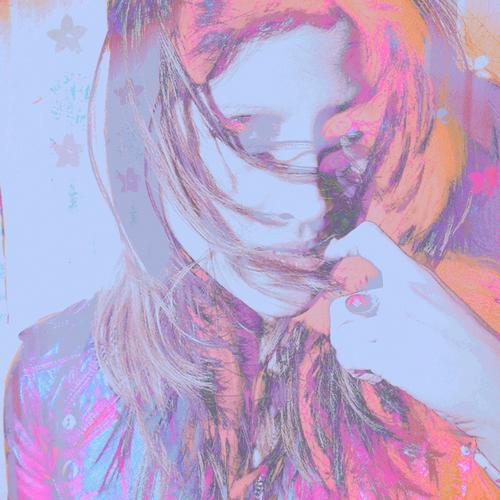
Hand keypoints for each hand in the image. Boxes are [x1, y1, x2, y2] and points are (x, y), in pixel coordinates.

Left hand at [324, 222, 499, 465]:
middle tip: (371, 345)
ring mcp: (394, 323)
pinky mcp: (390, 354)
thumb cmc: (465, 345)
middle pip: (340, 304)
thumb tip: (365, 295)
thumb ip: (403, 291)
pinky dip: (355, 367)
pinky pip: (347, 355)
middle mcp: (400, 293)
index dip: (344, 244)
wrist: (493, 385)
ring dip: (351, 351)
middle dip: (348, 332)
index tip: (332, 256)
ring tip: (375, 359)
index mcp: (413, 275)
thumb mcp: (438, 300)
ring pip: (340, 334)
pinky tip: (377, 372)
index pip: (369, 238)